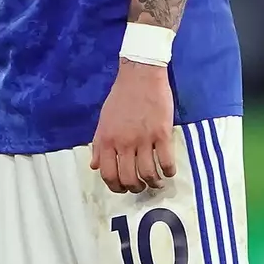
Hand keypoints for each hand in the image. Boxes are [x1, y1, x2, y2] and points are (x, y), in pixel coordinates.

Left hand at [90, 61, 177, 193]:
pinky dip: (169, 172)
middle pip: (128, 178)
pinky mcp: (162, 134)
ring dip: (153, 183)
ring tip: (156, 181)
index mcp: (106, 139)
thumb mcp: (103, 120)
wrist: (140, 75)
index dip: (116, 187)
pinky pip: (166, 162)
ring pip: (148, 174)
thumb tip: (94, 166)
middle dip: (135, 188)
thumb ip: (98, 144)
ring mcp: (143, 139)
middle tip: (141, 186)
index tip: (123, 188)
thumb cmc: (121, 96)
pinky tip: (169, 171)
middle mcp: (122, 143)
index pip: (107, 174)